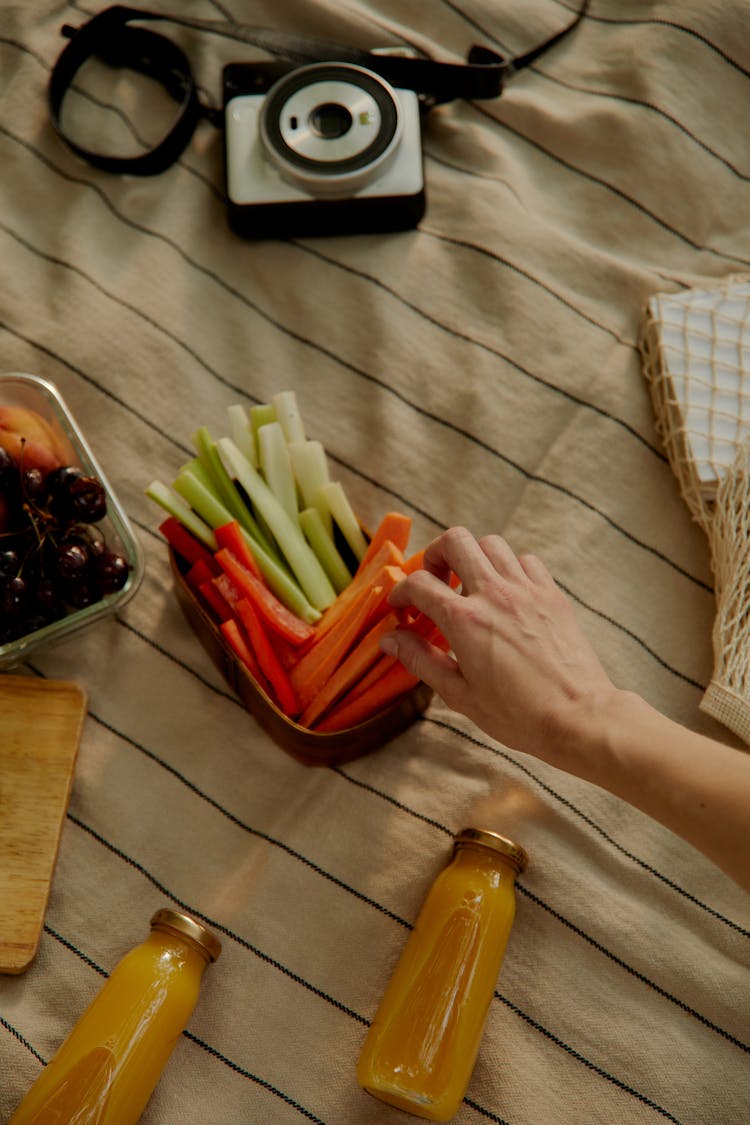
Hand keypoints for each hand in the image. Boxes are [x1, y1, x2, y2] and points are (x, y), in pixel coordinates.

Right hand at [382, 527, 616, 765]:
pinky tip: (507, 596)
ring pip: (491, 544)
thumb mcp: (459, 694)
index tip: (401, 607)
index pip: (420, 583)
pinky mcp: (552, 595)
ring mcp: (527, 590)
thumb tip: (389, 640)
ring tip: (470, 587)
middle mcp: (495, 595)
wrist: (578, 717)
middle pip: (456, 541)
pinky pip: (526, 561)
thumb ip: (420, 660)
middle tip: (435, 582)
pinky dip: (510, 569)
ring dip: (474, 558)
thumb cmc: (518, 714)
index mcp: (465, 621)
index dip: (401, 591)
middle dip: (436, 555)